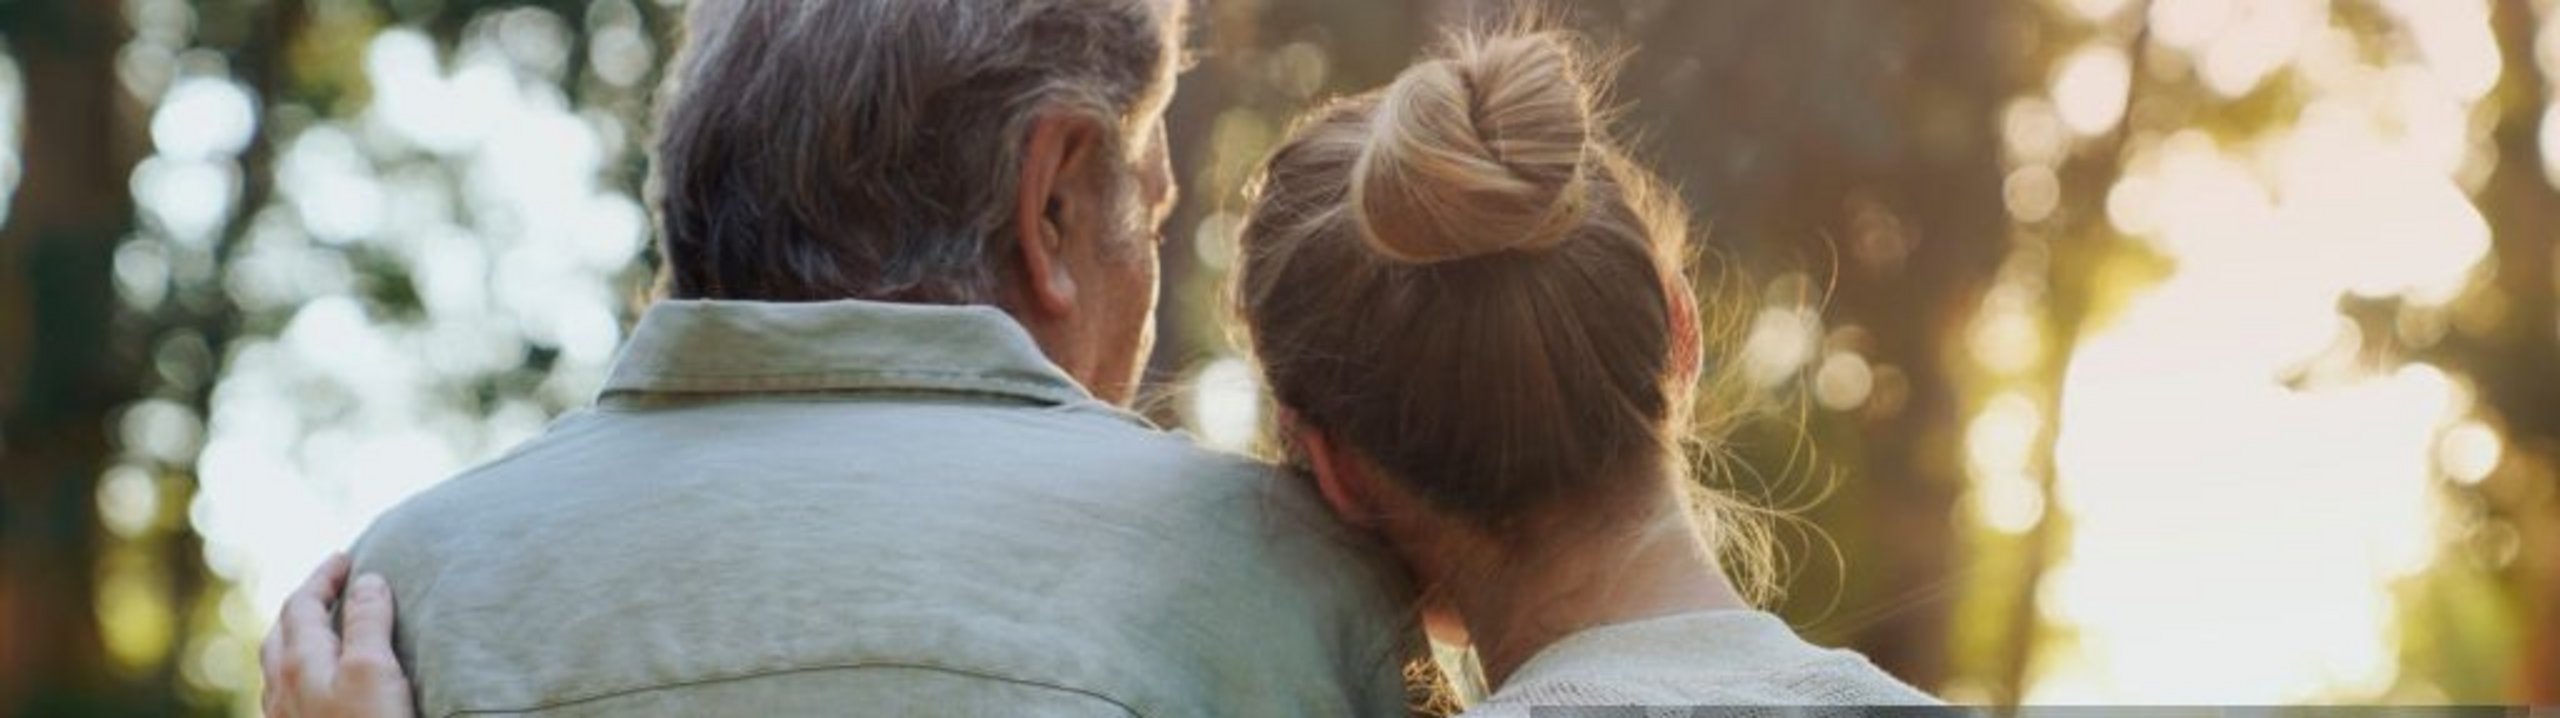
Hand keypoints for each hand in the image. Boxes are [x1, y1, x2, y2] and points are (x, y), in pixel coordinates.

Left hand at [260, 553, 415, 717]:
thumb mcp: (373, 670)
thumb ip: (367, 623)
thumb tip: (367, 581)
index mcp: (299, 662)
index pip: (303, 604)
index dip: (323, 577)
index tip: (344, 558)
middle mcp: (281, 687)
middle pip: (282, 632)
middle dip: (305, 603)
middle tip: (328, 587)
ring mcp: (282, 716)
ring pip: (279, 665)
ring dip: (297, 638)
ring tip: (319, 630)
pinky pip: (286, 691)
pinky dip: (299, 669)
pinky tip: (314, 683)